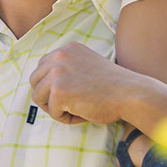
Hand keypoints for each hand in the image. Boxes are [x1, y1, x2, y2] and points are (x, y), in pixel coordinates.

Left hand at [29, 42, 166, 126]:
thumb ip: (67, 69)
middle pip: (35, 81)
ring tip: (77, 109)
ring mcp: (58, 72)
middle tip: (70, 105)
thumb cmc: (113, 88)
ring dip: (56, 108)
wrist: (132, 94)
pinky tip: (83, 114)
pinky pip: (52, 112)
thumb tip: (43, 86)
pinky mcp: (59, 91)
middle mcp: (60, 56)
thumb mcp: (87, 67)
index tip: (72, 93)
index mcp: (67, 48)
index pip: (42, 67)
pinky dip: (66, 118)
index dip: (52, 85)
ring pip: (38, 97)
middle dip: (48, 96)